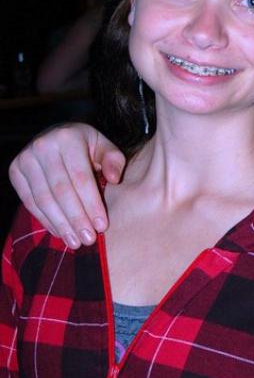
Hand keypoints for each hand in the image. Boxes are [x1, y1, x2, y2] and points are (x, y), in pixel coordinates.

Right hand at [9, 123, 124, 247]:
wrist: (56, 135)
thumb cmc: (86, 146)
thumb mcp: (104, 146)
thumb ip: (114, 160)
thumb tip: (114, 179)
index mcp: (68, 138)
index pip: (81, 178)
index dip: (91, 204)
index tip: (102, 225)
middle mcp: (43, 146)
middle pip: (61, 191)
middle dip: (76, 219)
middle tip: (89, 239)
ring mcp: (25, 159)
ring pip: (44, 199)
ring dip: (61, 224)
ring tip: (75, 242)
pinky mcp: (15, 172)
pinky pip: (30, 202)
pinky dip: (46, 220)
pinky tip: (60, 233)